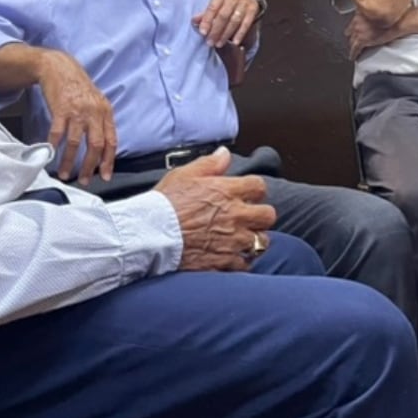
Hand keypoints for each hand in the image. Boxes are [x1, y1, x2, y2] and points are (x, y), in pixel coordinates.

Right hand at [38, 52, 117, 184]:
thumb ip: (100, 121)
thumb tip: (102, 146)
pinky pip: (58, 133)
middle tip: (84, 180)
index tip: (105, 175)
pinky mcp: (61, 109)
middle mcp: (94, 112)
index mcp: (105, 112)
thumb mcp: (96, 101)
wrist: (59, 68)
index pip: (111, 141)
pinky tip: (51, 155)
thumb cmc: (77, 87)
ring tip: (64, 174)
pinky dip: (54, 146)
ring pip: (76, 143)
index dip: (109, 161)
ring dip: (69, 162)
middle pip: (96, 145)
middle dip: (90, 167)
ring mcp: (78, 111)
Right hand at [154, 147, 276, 271]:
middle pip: (268, 215)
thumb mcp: (184, 174)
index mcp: (227, 191)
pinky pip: (244, 264)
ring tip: (241, 239)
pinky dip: (240, 262)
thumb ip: (209, 163)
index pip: (258, 186)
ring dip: (253, 240)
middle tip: (249, 218)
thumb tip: (224, 154)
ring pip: (261, 242)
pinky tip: (231, 258)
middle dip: (260, 216)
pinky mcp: (224, 261)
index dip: (254, 190)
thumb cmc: (164, 204)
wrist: (150, 235)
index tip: (247, 194)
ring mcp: (232, 240)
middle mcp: (236, 215)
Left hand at [193, 0, 261, 48]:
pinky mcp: (253, 9)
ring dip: (226, 34)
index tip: (202, 32)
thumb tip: (194, 21)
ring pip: (234, 20)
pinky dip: (240, 34)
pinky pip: (246, 23)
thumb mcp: (216, 4)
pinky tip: (235, 42)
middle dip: (216, 30)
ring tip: (219, 43)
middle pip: (223, 15)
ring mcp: (244, 3)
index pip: (212, 8)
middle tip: (210, 42)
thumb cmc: (227, 2)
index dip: (207, 21)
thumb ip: (205, 14)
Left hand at [346, 11, 404, 59]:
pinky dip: (353, 53)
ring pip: (351, 40)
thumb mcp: (378, 11)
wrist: (395, 22)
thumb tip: (370, 13)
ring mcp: (359, 32)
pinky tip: (353, 56)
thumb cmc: (390, 16)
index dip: (352, 28)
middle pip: (350, 32)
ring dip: (352, 44)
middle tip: (353, 39)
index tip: (351, 31)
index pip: (352, 23)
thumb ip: (371, 13)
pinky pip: (355, 48)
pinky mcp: (362, 41)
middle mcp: (357, 23)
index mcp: (360, 15)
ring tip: (353, 48)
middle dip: (351, 35)